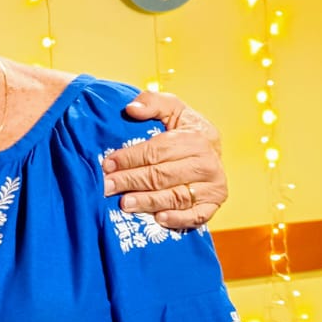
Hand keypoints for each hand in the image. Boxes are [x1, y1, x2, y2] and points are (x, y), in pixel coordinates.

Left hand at [102, 91, 227, 229]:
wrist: (212, 149)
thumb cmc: (185, 129)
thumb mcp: (172, 108)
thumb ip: (152, 102)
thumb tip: (131, 109)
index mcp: (195, 138)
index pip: (157, 151)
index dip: (130, 158)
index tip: (107, 164)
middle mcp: (207, 163)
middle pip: (162, 175)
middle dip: (131, 181)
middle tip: (107, 187)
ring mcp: (213, 185)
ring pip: (176, 196)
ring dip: (148, 201)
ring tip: (124, 203)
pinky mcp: (214, 204)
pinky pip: (196, 216)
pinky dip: (178, 218)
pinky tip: (158, 219)